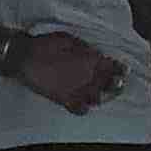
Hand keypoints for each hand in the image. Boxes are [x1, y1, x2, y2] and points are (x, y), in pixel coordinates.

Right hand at [9, 29, 125, 112]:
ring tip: (107, 94)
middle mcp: (88, 78)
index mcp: (90, 61)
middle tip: (120, 83)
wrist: (24, 58)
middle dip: (116, 84)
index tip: (125, 70)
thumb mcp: (70, 40)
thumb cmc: (47, 45)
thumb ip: (87, 49)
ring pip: (98, 98)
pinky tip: (86, 105)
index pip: (111, 67)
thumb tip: (97, 55)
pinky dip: (85, 108)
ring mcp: (76, 91)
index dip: (120, 69)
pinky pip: (80, 109)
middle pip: (109, 85)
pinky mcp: (64, 100)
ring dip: (105, 96)